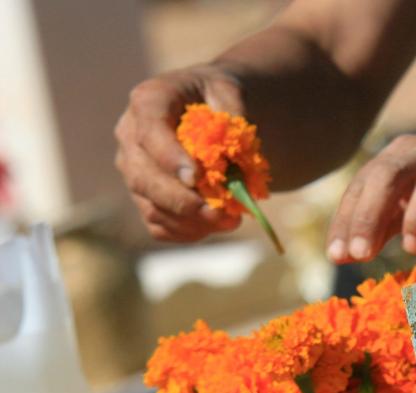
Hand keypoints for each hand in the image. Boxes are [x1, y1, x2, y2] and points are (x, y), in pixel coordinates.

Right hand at [114, 65, 246, 241]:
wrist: (207, 110)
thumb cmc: (215, 97)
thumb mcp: (228, 91)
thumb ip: (233, 113)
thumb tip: (238, 149)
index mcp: (148, 102)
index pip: (150, 133)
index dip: (170, 159)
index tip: (196, 178)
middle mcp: (130, 137)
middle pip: (144, 178)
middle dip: (183, 202)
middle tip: (220, 213)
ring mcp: (134, 170)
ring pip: (151, 207)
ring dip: (191, 222)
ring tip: (230, 220)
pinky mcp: (145, 196)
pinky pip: (158, 225)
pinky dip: (186, 232)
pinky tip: (214, 227)